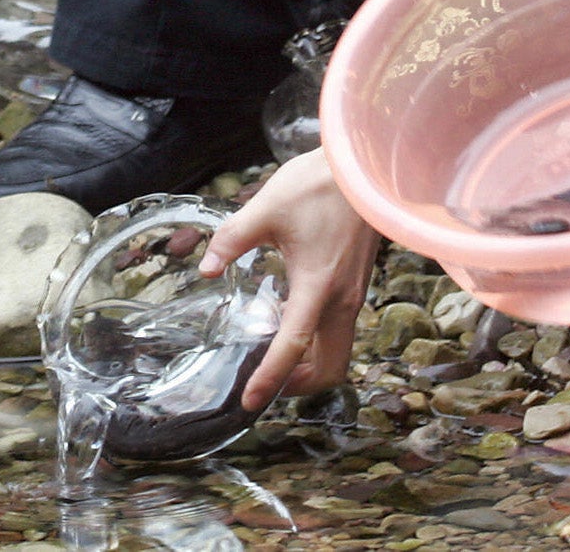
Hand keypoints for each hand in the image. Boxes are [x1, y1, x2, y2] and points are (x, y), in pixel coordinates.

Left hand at [200, 151, 378, 411]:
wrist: (363, 168)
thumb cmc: (317, 185)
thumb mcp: (266, 208)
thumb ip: (233, 239)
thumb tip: (207, 268)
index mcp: (318, 287)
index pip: (293, 346)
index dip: (270, 378)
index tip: (249, 401)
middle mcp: (341, 300)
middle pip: (328, 367)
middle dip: (297, 385)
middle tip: (262, 385)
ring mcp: (352, 295)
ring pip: (336, 352)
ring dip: (308, 366)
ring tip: (270, 358)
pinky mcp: (355, 286)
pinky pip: (338, 331)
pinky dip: (316, 343)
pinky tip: (286, 321)